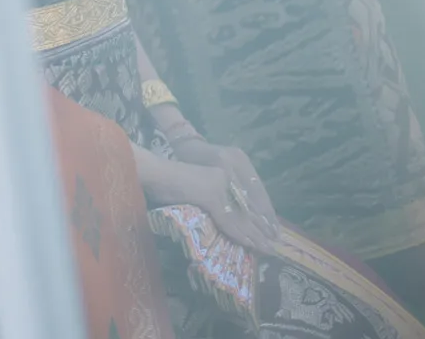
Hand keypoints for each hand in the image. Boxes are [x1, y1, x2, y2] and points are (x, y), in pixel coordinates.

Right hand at [144, 156, 277, 254]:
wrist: (149, 173)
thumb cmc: (163, 183)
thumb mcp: (193, 191)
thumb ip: (208, 200)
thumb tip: (223, 218)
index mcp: (220, 173)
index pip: (245, 198)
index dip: (258, 216)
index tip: (270, 231)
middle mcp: (223, 176)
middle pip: (247, 208)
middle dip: (260, 229)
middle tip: (274, 245)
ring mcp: (218, 185)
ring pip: (241, 216)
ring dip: (255, 236)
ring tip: (268, 250)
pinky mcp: (211, 195)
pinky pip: (228, 221)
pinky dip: (241, 236)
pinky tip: (252, 245)